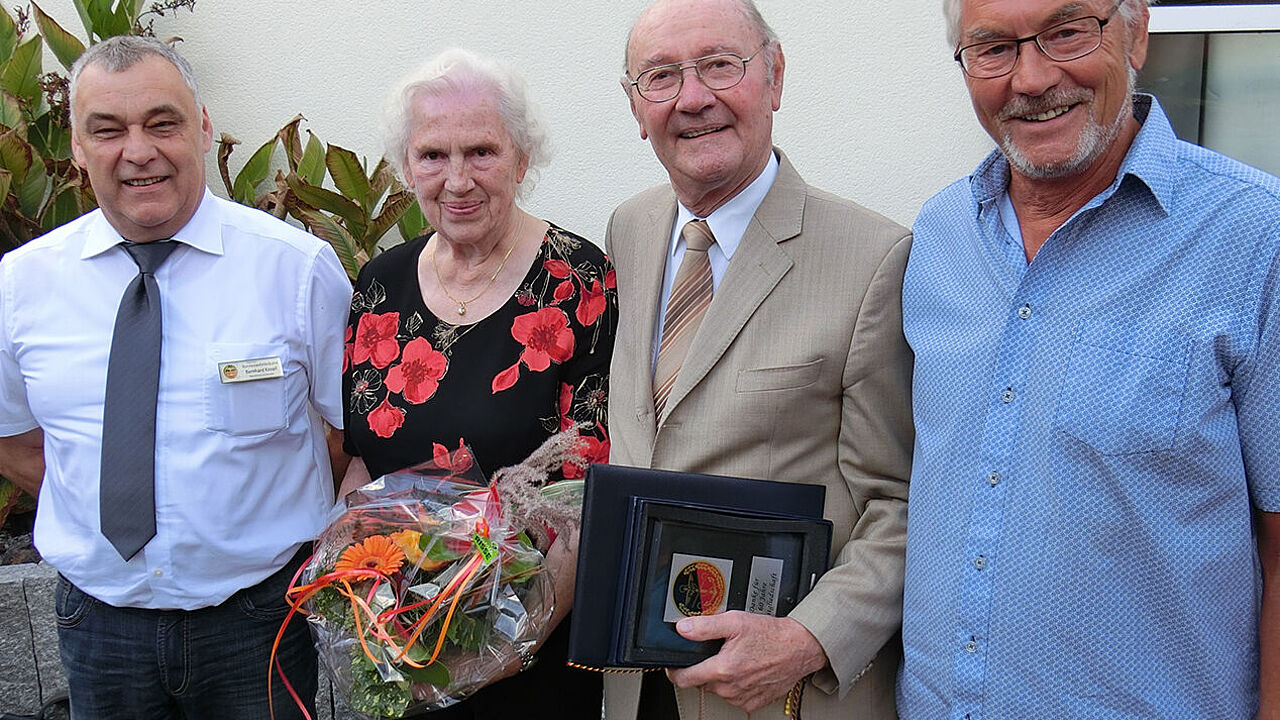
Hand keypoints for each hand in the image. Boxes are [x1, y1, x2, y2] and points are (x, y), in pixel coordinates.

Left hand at [666, 611, 827, 712]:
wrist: (799, 648)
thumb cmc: (771, 635)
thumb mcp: (735, 622)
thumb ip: (704, 626)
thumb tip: (682, 629)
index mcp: (722, 669)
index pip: (684, 679)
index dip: (674, 671)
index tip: (673, 666)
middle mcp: (730, 688)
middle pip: (701, 682)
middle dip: (703, 668)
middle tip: (716, 652)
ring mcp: (742, 698)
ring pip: (718, 689)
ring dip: (720, 677)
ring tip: (735, 658)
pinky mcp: (753, 703)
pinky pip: (734, 696)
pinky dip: (735, 685)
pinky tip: (745, 670)